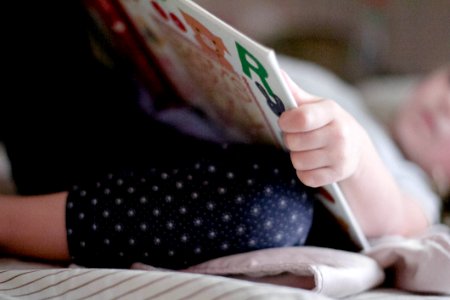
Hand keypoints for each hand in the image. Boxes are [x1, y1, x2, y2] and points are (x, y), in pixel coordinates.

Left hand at [278, 72, 367, 187]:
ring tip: (307, 150)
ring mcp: (341, 156)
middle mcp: (340, 134)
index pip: (301, 119)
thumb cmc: (327, 122)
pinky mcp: (338, 175)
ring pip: (298, 161)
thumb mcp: (314, 105)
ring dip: (297, 157)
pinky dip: (305, 172)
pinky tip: (314, 163)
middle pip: (294, 142)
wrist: (356, 148)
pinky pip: (305, 178)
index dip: (286, 122)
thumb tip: (274, 71)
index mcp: (331, 111)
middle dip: (290, 140)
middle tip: (299, 137)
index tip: (284, 121)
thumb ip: (293, 92)